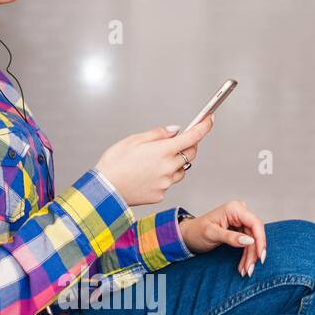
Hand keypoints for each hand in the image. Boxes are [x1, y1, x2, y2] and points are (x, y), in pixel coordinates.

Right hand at [94, 115, 212, 206]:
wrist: (105, 189)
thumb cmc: (114, 163)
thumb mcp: (133, 140)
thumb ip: (157, 134)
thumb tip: (175, 131)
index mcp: (163, 151)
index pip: (192, 137)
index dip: (203, 127)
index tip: (209, 120)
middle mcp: (168, 167)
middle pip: (191, 154)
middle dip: (189, 146)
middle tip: (175, 143)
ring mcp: (166, 182)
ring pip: (181, 170)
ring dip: (175, 163)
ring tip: (153, 163)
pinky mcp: (161, 194)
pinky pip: (168, 183)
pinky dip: (163, 177)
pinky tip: (146, 176)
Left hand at [177, 199, 267, 275]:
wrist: (188, 235)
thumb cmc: (196, 231)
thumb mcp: (211, 234)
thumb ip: (230, 237)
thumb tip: (249, 240)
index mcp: (234, 209)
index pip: (255, 223)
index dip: (260, 240)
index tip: (260, 256)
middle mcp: (240, 213)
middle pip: (255, 234)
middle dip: (253, 253)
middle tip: (249, 270)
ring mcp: (240, 221)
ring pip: (252, 241)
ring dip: (250, 257)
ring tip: (245, 271)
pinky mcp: (240, 230)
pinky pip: (248, 244)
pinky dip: (246, 256)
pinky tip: (243, 266)